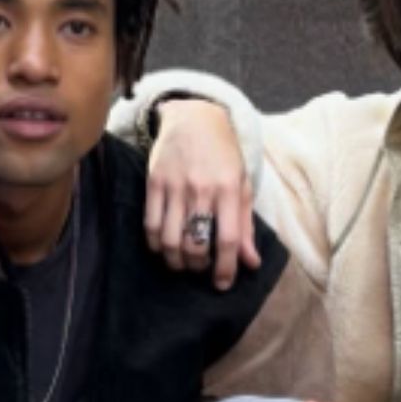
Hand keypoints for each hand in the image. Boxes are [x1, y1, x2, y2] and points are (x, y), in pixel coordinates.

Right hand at [144, 97, 260, 289]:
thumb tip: (250, 263)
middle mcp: (201, 189)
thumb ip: (245, 226)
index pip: (227, 240)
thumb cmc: (223, 155)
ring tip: (183, 263)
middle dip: (198, 266)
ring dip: (176, 261)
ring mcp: (175, 186)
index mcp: (228, 189)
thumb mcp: (241, 185)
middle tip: (201, 268)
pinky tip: (163, 248)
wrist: (193, 117)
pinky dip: (155, 245)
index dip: (225, 268)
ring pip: (170, 240)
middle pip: (195, 244)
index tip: (222, 284)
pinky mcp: (154, 183)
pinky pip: (150, 225)